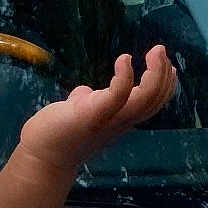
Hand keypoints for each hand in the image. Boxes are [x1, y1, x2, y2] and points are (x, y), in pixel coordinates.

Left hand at [17, 44, 177, 175]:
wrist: (40, 157)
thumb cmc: (58, 133)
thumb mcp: (78, 113)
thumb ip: (86, 102)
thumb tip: (84, 94)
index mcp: (119, 118)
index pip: (152, 102)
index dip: (165, 83)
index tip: (167, 63)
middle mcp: (120, 121)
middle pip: (155, 100)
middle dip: (164, 73)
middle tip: (160, 49)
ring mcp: (108, 120)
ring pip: (146, 99)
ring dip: (157, 73)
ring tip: (156, 51)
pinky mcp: (92, 116)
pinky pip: (118, 96)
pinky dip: (125, 77)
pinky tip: (124, 59)